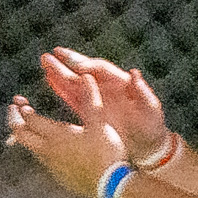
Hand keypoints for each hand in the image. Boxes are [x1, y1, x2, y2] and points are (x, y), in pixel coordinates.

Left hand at [6, 78, 124, 197]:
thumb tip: (86, 76)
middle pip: (22, 135)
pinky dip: (39, 150)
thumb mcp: (99, 123)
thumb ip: (91, 100)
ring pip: (31, 149)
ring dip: (26, 136)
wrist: (112, 186)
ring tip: (29, 128)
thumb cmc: (106, 152)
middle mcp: (48, 151)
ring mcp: (52, 166)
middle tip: (13, 111)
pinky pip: (43, 161)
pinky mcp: (60, 177)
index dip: (23, 110)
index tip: (18, 101)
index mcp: (57, 135)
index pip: (31, 120)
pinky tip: (49, 149)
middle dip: (15, 121)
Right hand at [41, 47, 168, 161]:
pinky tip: (49, 79)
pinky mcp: (90, 109)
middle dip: (70, 62)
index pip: (103, 69)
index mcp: (122, 83)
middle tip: (53, 53)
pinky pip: (73, 96)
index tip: (79, 67)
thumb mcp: (152, 109)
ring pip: (75, 82)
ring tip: (45, 62)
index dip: (91, 67)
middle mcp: (107, 86)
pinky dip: (61, 88)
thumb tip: (134, 73)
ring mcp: (97, 97)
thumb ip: (143, 92)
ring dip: (60, 72)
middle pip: (85, 71)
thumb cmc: (152, 126)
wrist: (147, 144)